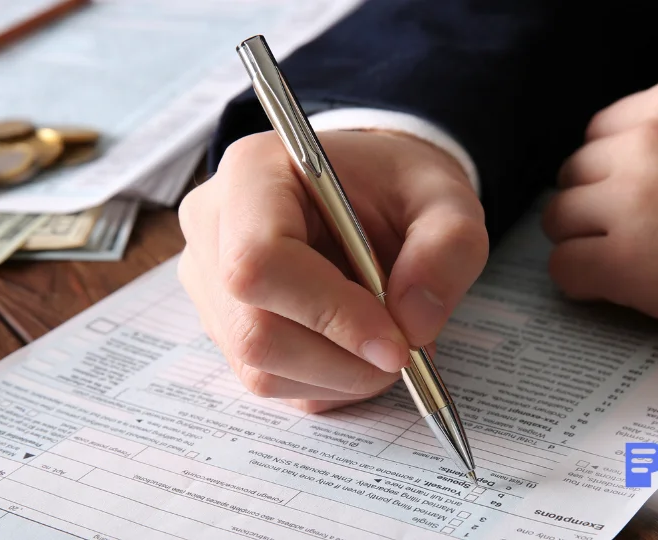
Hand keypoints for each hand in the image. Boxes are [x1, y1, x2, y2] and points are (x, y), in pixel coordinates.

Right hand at [178, 130, 486, 412]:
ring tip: (387, 340)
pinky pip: (270, 381)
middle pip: (254, 329)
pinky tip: (356, 347)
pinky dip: (327, 382)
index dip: (329, 314)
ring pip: (260, 368)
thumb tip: (412, 324)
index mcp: (253, 173)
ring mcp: (209, 282)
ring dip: (340, 376)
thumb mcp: (447, 200)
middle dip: (343, 360)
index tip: (396, 343)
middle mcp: (213, 227)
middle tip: (405, 351)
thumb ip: (446, 249)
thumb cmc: (400, 188)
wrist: (373, 194)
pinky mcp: (224, 326)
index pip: (259, 261)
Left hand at [542, 75, 657, 361]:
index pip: (601, 132)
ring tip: (611, 263)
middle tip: (615, 234)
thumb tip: (645, 162)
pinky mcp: (627, 261)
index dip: (608, 171)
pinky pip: (565, 268)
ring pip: (560, 217)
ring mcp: (632, 199)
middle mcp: (647, 141)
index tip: (619, 195)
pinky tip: (606, 290)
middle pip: (576, 172)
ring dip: (580, 241)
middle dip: (591, 205)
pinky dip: (579, 282)